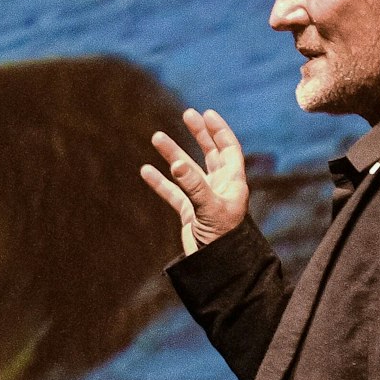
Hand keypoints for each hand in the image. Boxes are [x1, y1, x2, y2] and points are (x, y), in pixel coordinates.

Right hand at [141, 108, 250, 255]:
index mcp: (232, 182)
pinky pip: (173, 192)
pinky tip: (147, 170)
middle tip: (187, 114)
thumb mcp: (208, 208)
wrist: (217, 265)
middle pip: (209, 154)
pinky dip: (160, 182)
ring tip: (157, 138)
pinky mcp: (189, 213)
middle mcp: (219, 187)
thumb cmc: (222, 237)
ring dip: (173, 154)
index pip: (228, 149)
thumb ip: (193, 185)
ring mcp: (203, 199)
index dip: (219, 130)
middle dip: (199, 134)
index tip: (206, 114)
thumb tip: (176, 164)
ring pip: (187, 171)